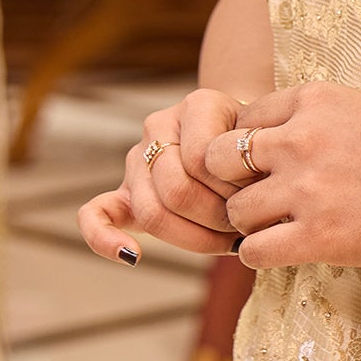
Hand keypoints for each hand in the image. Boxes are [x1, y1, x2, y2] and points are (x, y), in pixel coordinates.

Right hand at [78, 87, 250, 265]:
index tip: (261, 197)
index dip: (233, 189)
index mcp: (198, 105)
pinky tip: (132, 255)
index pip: (202, 159)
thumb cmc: (257, 147)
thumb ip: (259, 165)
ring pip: (151, 211)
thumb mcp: (265, 143)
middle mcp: (159, 125)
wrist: (240, 135)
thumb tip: (263, 216)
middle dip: (216, 218)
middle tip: (245, 227)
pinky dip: (106, 239)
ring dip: (192, 237)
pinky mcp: (123, 191)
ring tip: (225, 241)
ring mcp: (137, 159)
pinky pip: (96, 214)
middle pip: (176, 190)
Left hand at [201, 84, 360, 271]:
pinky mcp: (316, 237)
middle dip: (230, 181)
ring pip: (235, 210)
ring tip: (277, 224)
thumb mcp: (353, 109)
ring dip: (249, 222)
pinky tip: (283, 248)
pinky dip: (260, 253)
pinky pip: (252, 251)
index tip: (263, 163)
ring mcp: (306, 190)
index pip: (243, 119)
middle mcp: (301, 140)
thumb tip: (251, 141)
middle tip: (254, 194)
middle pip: (219, 160)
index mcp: (312, 100)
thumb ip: (303, 117)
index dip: (246, 145)